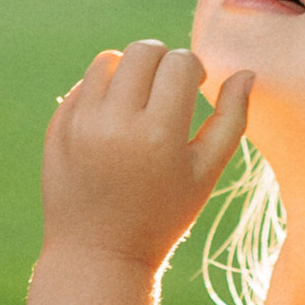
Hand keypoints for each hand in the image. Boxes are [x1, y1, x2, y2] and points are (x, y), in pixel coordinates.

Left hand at [41, 41, 250, 270]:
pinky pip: (83, 85)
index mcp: (159, 134)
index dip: (193, 68)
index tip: (195, 86)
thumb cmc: (162, 216)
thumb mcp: (205, 173)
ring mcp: (80, 123)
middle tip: (169, 87)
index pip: (179, 63)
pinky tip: (115, 122)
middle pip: (143, 51)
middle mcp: (116, 123)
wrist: (98, 253)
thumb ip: (231, 120)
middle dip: (162, 60)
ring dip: (130, 70)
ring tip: (140, 99)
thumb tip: (246, 74)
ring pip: (108, 60)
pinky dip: (103, 92)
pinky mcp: (58, 127)